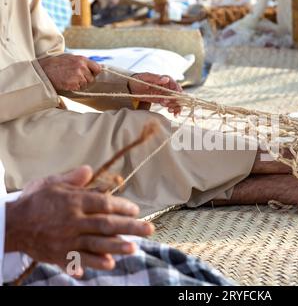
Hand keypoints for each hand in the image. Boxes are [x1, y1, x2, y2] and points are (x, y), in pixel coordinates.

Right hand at [5, 166, 153, 275]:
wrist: (11, 224)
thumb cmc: (35, 200)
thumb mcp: (51, 183)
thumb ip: (73, 179)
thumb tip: (89, 169)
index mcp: (73, 201)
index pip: (103, 204)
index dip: (121, 207)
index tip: (136, 210)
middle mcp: (72, 221)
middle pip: (105, 224)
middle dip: (129, 227)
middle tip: (149, 229)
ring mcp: (65, 240)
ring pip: (95, 243)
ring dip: (116, 246)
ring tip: (134, 248)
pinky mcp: (59, 255)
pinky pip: (78, 260)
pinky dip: (93, 263)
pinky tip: (108, 264)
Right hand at [38, 54, 101, 91]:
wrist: (43, 70)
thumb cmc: (55, 64)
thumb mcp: (70, 58)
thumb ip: (81, 62)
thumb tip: (91, 67)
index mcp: (81, 59)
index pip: (97, 68)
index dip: (94, 73)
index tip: (90, 74)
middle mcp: (81, 67)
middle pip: (92, 78)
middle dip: (86, 80)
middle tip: (75, 78)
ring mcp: (78, 75)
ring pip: (86, 84)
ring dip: (80, 84)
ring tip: (69, 80)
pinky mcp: (73, 83)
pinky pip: (79, 88)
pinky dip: (74, 88)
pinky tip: (66, 83)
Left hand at [129, 73, 182, 115]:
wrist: (131, 87)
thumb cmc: (138, 80)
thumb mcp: (145, 77)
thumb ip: (155, 78)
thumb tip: (165, 79)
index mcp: (166, 79)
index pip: (175, 85)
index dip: (177, 92)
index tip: (175, 98)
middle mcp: (168, 87)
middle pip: (178, 95)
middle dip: (176, 102)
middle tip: (170, 107)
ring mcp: (166, 94)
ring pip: (176, 101)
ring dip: (176, 107)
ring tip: (170, 111)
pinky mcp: (163, 100)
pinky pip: (171, 105)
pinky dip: (174, 110)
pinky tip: (173, 114)